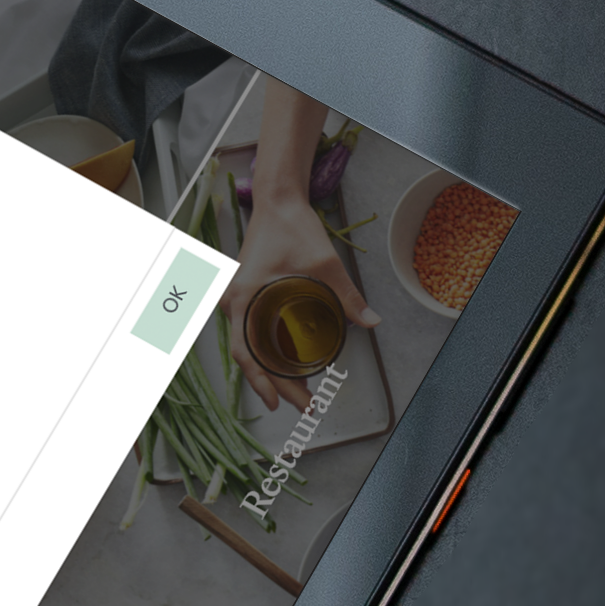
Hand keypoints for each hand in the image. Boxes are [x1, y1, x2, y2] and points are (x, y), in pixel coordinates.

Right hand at [220, 195, 375, 412]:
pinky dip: (263, 349)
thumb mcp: (326, 264)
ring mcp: (235, 298)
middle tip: (303, 404)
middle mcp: (233, 302)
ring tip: (295, 390)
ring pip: (246, 345)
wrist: (277, 201)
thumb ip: (348, 295)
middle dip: (273, 385)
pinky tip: (282, 361)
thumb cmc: (293, 228)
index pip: (248, 353)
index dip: (263, 382)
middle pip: (248, 356)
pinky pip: (247, 330)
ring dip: (268, 369)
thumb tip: (371, 322)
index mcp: (245, 298)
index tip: (280, 403)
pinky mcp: (243, 293)